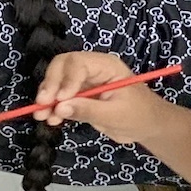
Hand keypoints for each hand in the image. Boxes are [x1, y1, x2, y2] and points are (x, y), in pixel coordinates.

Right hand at [31, 51, 165, 143]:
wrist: (148, 127)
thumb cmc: (140, 116)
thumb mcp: (116, 115)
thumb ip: (88, 110)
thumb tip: (60, 107)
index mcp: (105, 66)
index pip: (78, 63)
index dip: (65, 80)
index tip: (59, 100)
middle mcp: (91, 69)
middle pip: (61, 66)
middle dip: (50, 85)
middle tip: (42, 104)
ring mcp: (83, 81)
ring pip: (56, 81)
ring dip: (47, 98)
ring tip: (42, 116)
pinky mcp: (77, 95)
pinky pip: (58, 97)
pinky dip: (52, 107)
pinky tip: (51, 119)